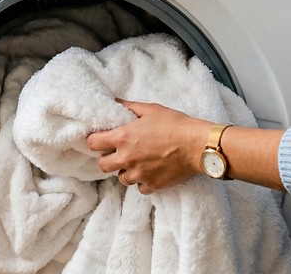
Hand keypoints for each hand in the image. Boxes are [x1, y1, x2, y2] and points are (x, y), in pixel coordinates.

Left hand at [85, 99, 211, 193]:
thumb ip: (129, 107)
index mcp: (123, 138)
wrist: (198, 145)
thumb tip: (115, 102)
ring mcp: (139, 174)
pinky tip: (151, 171)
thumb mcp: (150, 110)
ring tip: (138, 162)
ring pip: (121, 178)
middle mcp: (127, 158)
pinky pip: (139, 188)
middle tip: (119, 152)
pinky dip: (143, 181)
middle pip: (102, 166)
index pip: (93, 144)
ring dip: (126, 171)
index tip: (102, 139)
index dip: (96, 141)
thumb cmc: (175, 124)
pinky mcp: (152, 186)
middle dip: (108, 159)